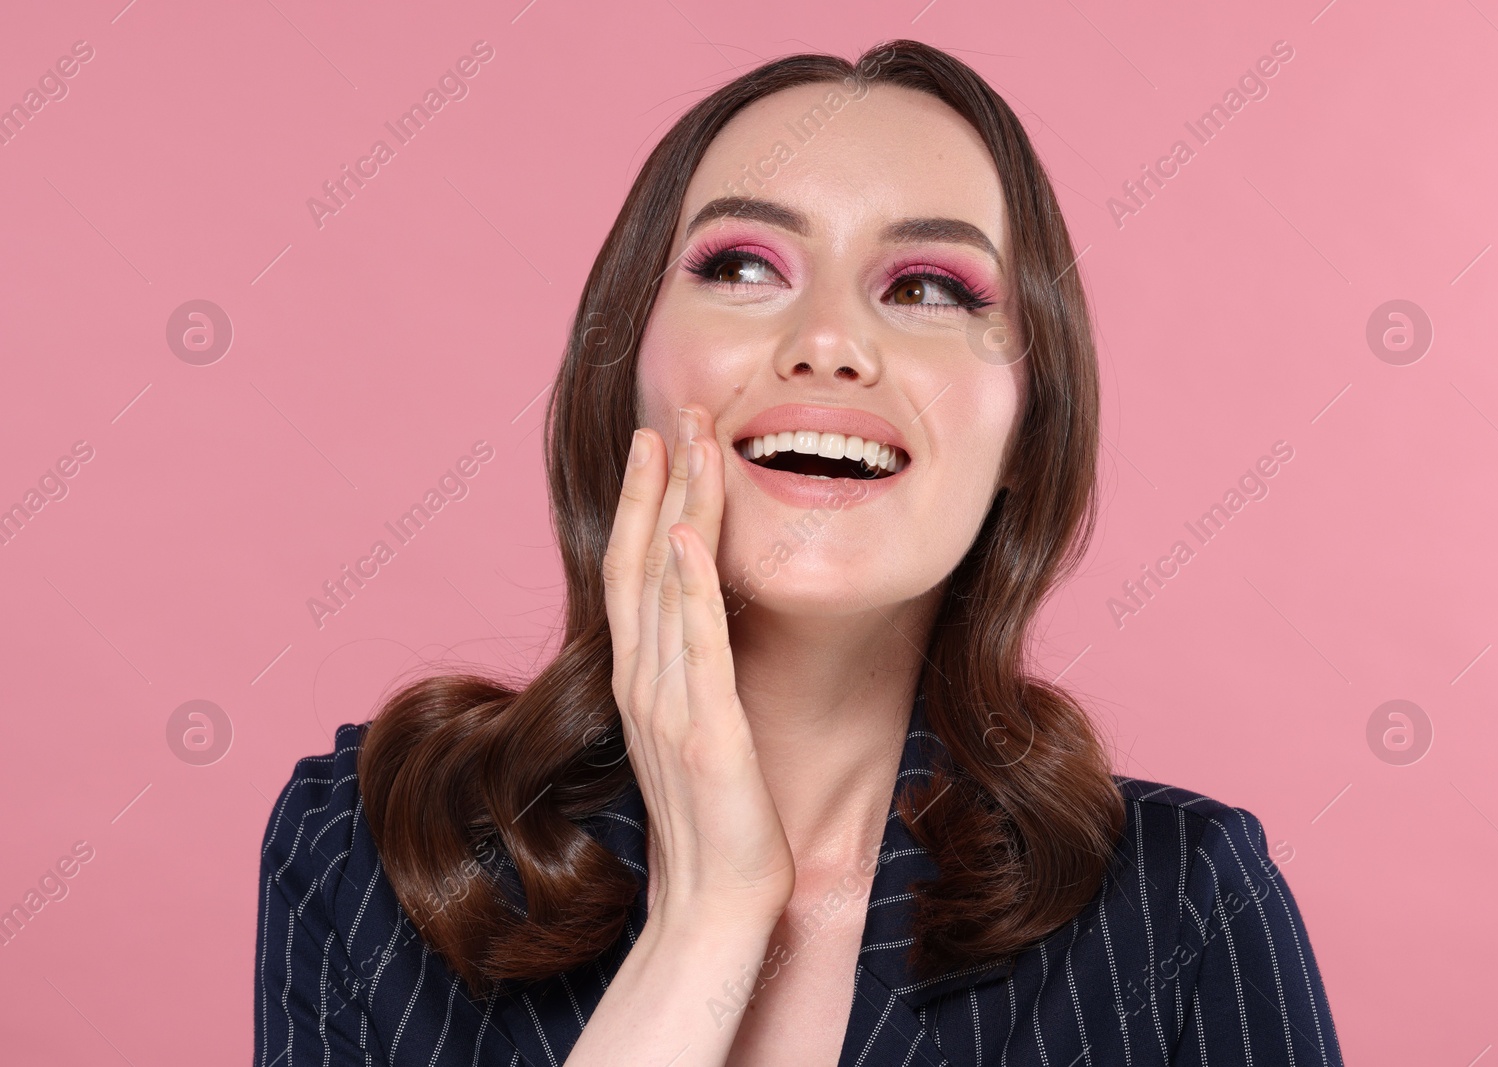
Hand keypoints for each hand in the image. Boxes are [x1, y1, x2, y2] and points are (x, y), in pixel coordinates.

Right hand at [602, 404, 795, 930]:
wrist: (715, 901)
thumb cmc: (714, 821)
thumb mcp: (694, 731)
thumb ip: (690, 675)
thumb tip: (706, 623)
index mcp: (640, 678)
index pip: (633, 570)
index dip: (641, 501)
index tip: (656, 441)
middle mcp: (643, 680)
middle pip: (641, 560)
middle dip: (657, 481)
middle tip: (676, 412)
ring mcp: (669, 704)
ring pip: (667, 585)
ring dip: (678, 507)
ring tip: (691, 442)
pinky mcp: (707, 730)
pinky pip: (697, 645)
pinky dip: (693, 587)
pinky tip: (692, 537)